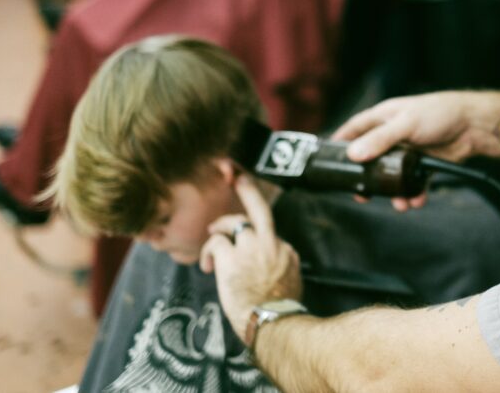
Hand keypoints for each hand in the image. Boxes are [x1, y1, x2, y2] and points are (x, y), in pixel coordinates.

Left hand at [200, 174, 301, 342]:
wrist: (273, 322)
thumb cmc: (279, 310)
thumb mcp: (291, 281)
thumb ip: (282, 264)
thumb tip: (277, 261)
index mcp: (287, 251)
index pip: (270, 231)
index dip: (257, 231)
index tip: (252, 229)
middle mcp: (271, 243)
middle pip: (260, 209)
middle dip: (248, 190)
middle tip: (238, 177)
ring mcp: (251, 248)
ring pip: (234, 223)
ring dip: (220, 229)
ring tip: (212, 238)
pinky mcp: (232, 258)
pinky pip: (216, 242)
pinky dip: (209, 251)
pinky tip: (208, 265)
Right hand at [332, 91, 499, 208]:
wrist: (472, 125)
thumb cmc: (438, 112)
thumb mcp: (406, 123)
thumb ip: (380, 139)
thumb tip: (354, 155)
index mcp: (383, 117)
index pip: (354, 129)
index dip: (341, 143)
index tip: (329, 161)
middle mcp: (392, 134)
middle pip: (371, 158)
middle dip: (367, 178)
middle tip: (362, 195)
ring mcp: (407, 150)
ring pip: (392, 175)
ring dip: (393, 191)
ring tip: (398, 204)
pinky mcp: (422, 163)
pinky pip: (412, 182)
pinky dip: (413, 193)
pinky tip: (416, 201)